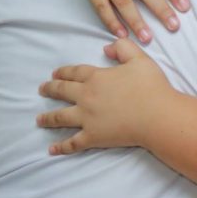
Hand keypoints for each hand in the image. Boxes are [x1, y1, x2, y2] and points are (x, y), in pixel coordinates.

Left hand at [36, 38, 172, 153]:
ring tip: (39, 119)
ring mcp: (87, 118)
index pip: (74, 72)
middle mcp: (86, 97)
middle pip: (62, 91)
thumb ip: (123, 48)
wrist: (157, 115)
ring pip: (61, 117)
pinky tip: (51, 149)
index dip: (64, 72)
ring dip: (48, 118)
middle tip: (42, 90)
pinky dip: (61, 146)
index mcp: (96, 77)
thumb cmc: (151, 86)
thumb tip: (106, 48)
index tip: (55, 74)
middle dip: (50, 90)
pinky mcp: (93, 137)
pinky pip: (73, 142)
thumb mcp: (139, 59)